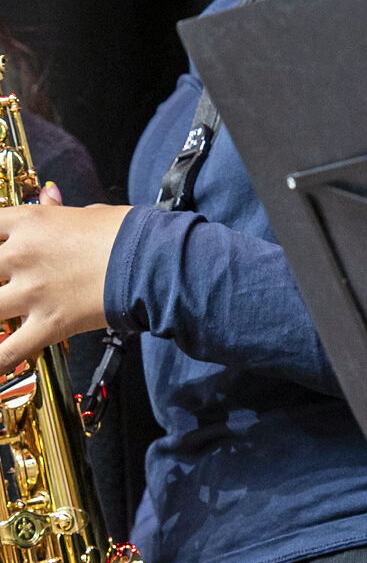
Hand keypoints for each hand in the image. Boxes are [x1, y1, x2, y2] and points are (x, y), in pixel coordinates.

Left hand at [0, 186, 124, 374]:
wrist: (155, 260)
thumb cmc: (129, 233)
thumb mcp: (89, 212)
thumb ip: (57, 209)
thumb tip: (48, 197)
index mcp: (29, 222)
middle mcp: (21, 255)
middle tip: (5, 287)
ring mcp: (31, 291)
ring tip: (3, 319)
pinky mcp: (48, 324)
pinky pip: (7, 352)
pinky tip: (0, 365)